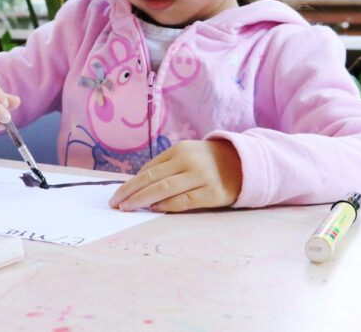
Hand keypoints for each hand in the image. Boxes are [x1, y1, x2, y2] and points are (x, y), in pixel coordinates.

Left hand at [108, 140, 242, 212]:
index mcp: (179, 150)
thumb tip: (137, 182)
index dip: (130, 184)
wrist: (244, 163)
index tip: (117, 195)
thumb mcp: (186, 155)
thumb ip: (165, 166)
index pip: (149, 170)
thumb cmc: (208, 161)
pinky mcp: (212, 193)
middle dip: (131, 193)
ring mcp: (201, 177)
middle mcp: (189, 162)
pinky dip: (167, 206)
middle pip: (152, 179)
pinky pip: (184, 201)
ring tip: (128, 208)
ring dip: (143, 200)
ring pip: (164, 190)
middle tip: (116, 204)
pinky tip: (154, 209)